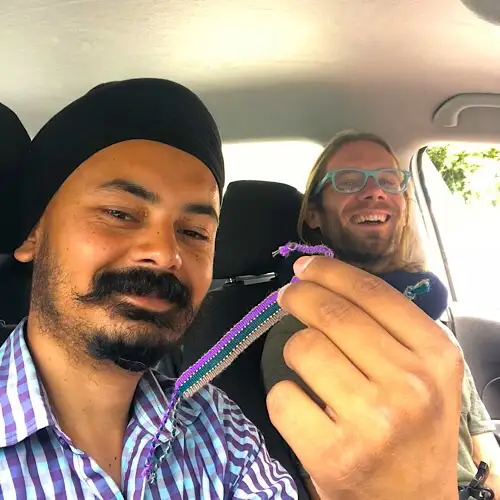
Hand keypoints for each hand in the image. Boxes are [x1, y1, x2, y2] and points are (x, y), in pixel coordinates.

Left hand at [266, 256, 462, 499]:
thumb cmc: (414, 430)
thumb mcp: (425, 373)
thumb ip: (390, 327)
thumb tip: (328, 280)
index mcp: (436, 356)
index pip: (371, 292)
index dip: (330, 271)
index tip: (305, 266)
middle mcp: (410, 385)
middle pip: (331, 314)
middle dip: (298, 295)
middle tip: (287, 294)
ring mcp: (372, 421)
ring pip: (303, 348)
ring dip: (294, 351)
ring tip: (307, 367)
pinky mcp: (333, 454)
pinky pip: (282, 396)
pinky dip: (285, 396)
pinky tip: (304, 409)